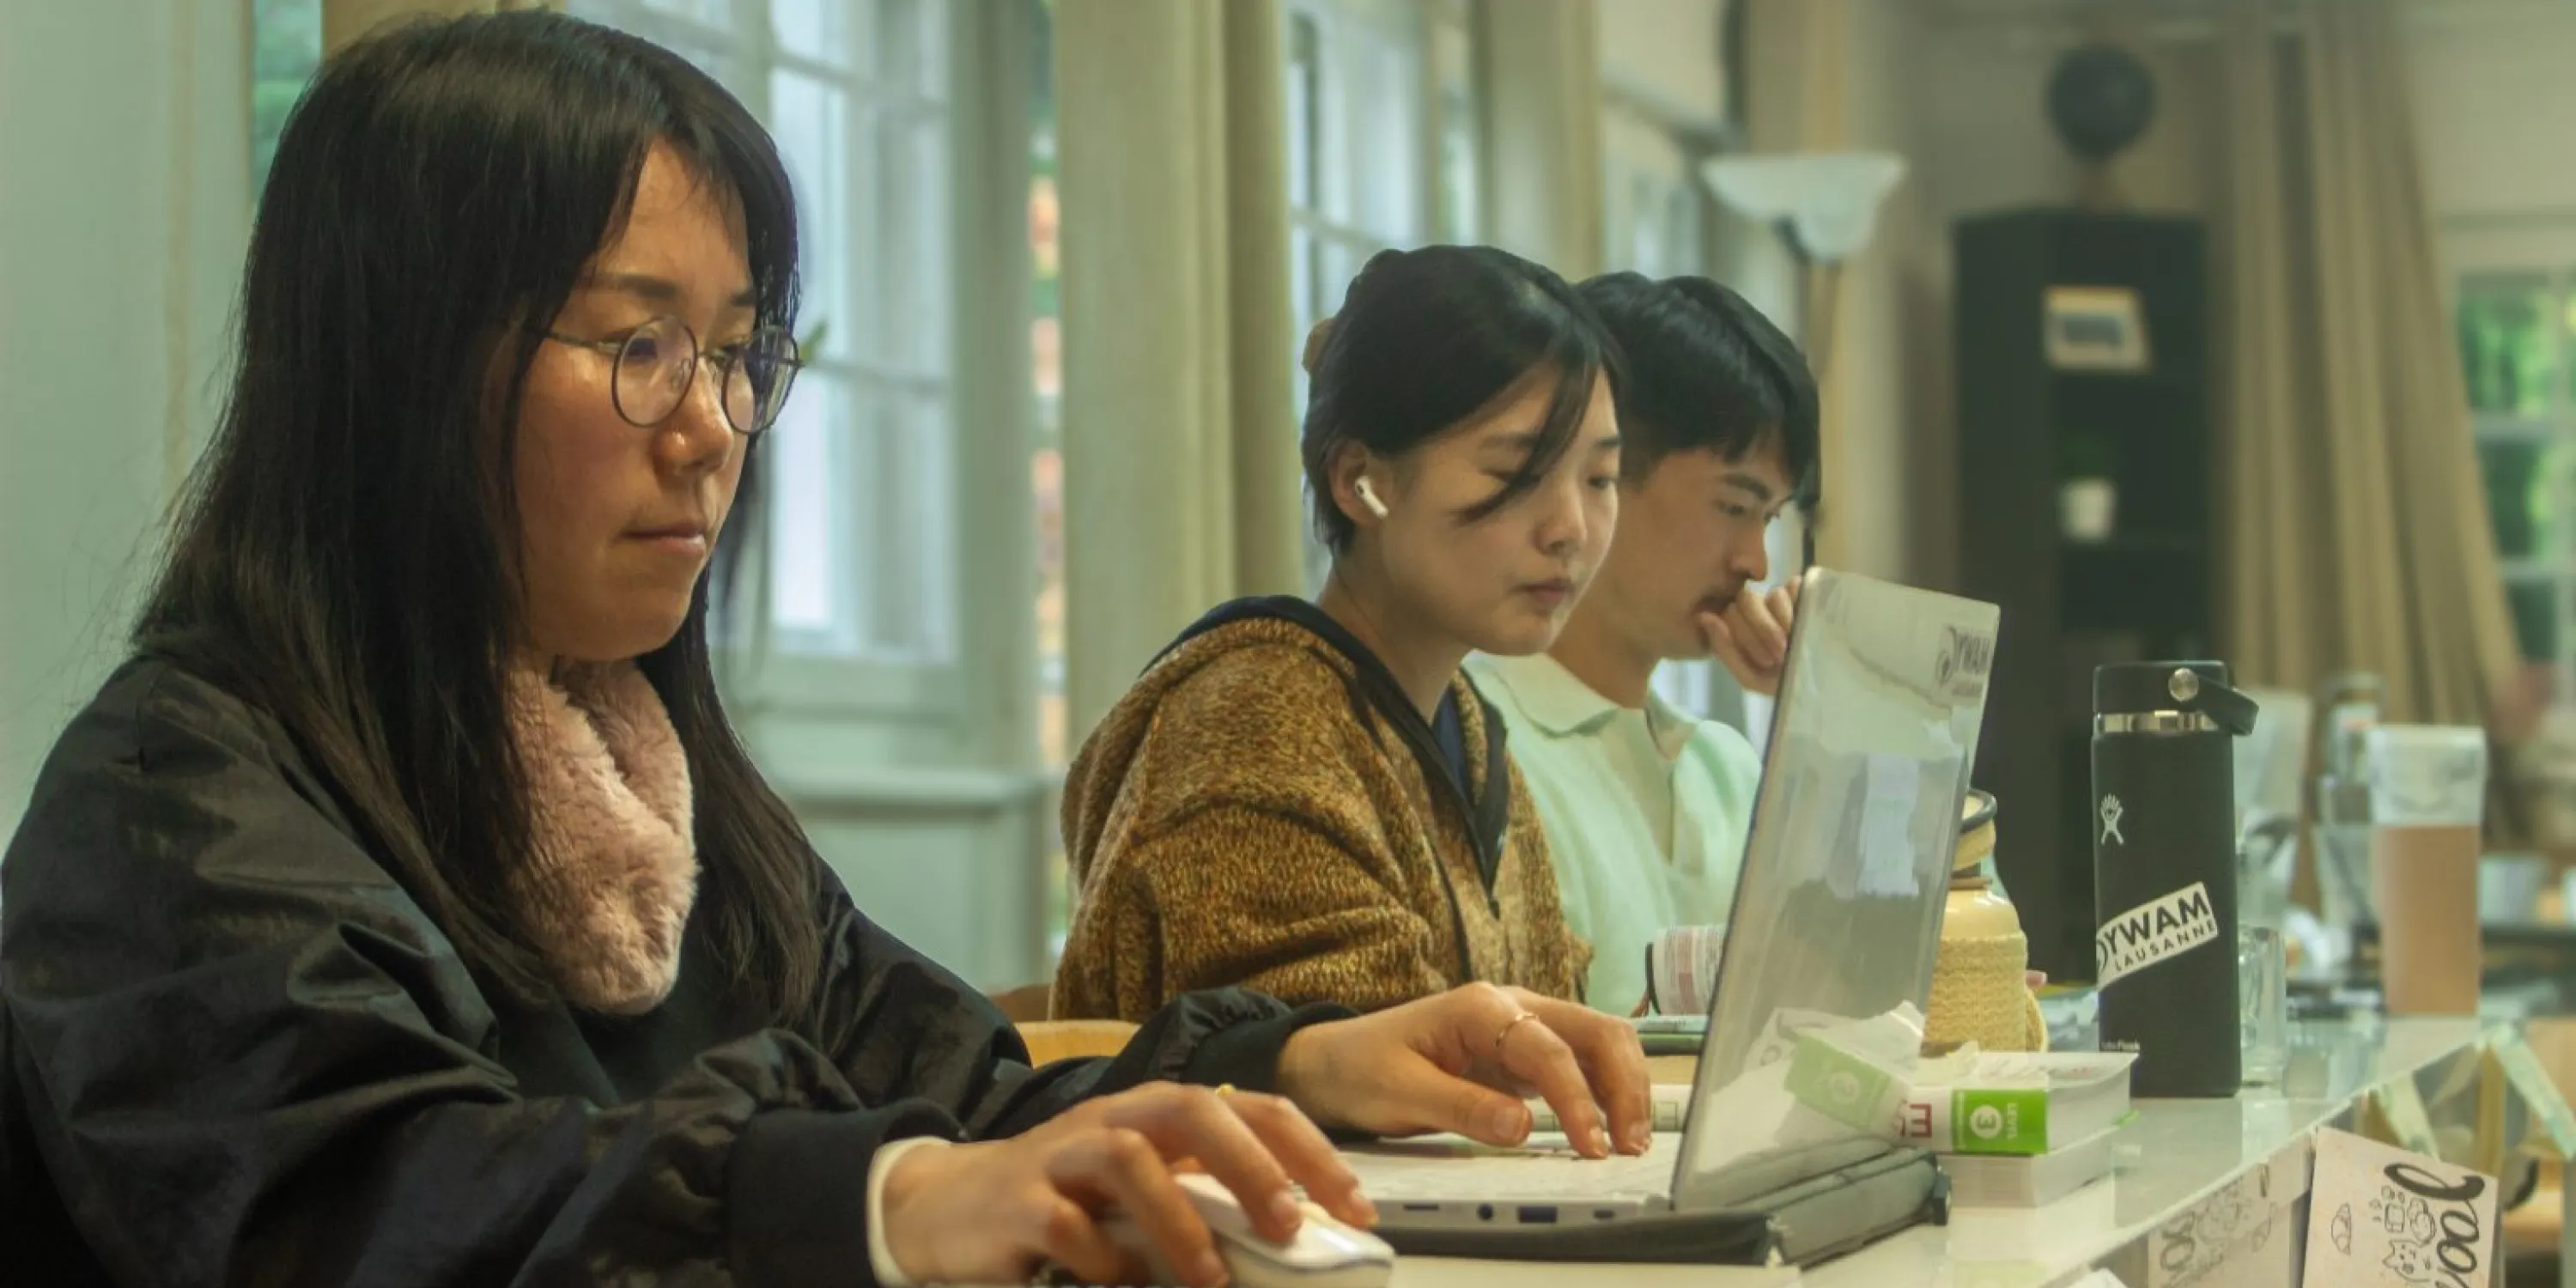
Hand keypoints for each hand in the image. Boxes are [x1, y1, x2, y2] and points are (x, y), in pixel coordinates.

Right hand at [879, 1082, 1373, 1287]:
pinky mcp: (1016, 1202)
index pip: (1248, 1107)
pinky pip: (1064, 1222)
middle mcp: (1113, 1120)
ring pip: (1128, 1157)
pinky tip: (1117, 1284)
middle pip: (1190, 1109)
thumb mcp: (1141, 1199)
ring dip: (1178, 1222)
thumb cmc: (1065, 1204)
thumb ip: (1204, 1205)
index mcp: (1157, 1117)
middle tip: (1289, 1227)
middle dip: (1250, 1165)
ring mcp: (1060, 1156)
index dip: (1309, 1150)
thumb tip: (1293, 1242)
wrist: (946, 1210)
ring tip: (1210, 1280)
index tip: (1356, 1207)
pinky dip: (1101, 1259)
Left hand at [1274, 984, 1653, 1158]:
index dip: (1577, 1100)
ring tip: (1631, 1140)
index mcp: (1480, 1007)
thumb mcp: (1400, 1092)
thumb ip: (1462, 1107)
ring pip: (1597, 1042)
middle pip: (1594, 1031)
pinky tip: (1609, 1127)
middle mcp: (1511, 1006)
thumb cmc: (1360, 1069)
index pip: (1549, 1051)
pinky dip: (1604, 1091)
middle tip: (1630, 1144)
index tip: (1591, 1147)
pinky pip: (1579, 1063)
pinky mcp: (1523, 1054)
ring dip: (1623, 1086)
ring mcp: (1522, 1026)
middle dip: (1623, 1084)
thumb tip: (1524, 1125)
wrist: (1332, 1063)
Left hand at [1703, 576, 1798, 696]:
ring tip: (1797, 647)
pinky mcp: (1805, 591)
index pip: (1729, 613)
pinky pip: (1795, 588)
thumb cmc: (1783, 683)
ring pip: (1773, 595)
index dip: (1745, 636)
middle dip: (1764, 629)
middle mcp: (1757, 607)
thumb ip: (1725, 649)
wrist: (1822, 685)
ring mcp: (1781, 598)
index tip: (1766, 663)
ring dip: (1786, 624)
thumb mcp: (1751, 676)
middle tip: (1781, 656)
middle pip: (1747, 599)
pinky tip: (1808, 628)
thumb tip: (1704, 616)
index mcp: (1739, 625)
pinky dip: (1800, 610)